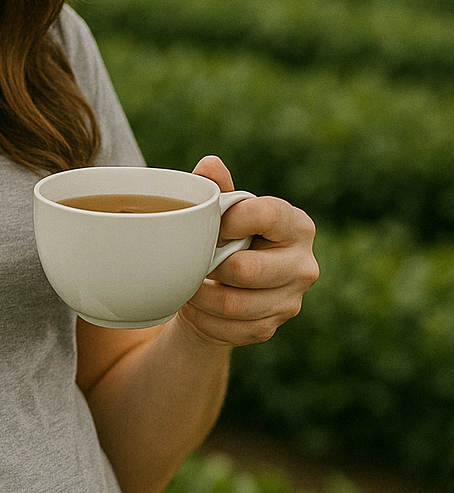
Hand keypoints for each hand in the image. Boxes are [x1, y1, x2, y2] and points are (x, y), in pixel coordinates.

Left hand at [177, 156, 317, 347]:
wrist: (227, 291)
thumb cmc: (227, 241)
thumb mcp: (224, 213)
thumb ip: (218, 189)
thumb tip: (209, 164)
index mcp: (297, 225)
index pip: (265, 215)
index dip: (229, 220)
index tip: (210, 226)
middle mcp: (304, 264)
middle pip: (246, 268)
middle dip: (211, 265)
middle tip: (194, 260)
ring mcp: (291, 300)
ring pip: (234, 304)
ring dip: (201, 296)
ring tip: (188, 283)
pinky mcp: (272, 327)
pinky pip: (229, 328)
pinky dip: (204, 319)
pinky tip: (197, 306)